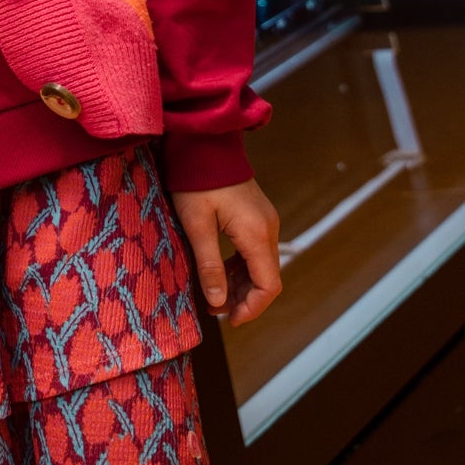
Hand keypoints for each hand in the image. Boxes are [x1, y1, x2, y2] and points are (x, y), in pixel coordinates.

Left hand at [172, 178, 281, 326]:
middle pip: (267, 278)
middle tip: (215, 310)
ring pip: (262, 266)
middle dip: (244, 299)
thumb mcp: (196, 225)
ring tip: (214, 296)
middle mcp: (268, 229)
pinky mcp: (257, 216)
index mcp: (257, 234)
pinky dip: (241, 268)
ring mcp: (265, 221)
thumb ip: (209, 264)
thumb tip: (218, 301)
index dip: (252, 308)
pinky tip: (219, 273)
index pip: (268, 285)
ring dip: (242, 284)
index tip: (230, 320)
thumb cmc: (197, 181)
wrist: (205, 144)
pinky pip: (255, 251)